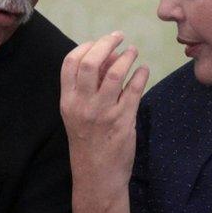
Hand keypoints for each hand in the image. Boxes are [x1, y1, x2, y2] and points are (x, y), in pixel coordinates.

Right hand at [60, 31, 148, 212]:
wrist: (97, 175)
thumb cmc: (87, 140)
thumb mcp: (77, 113)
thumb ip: (88, 86)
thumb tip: (106, 56)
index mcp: (68, 100)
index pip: (71, 63)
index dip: (86, 46)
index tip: (99, 42)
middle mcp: (83, 104)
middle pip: (91, 62)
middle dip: (106, 44)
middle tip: (118, 37)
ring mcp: (103, 112)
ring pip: (115, 73)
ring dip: (127, 57)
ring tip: (133, 52)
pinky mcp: (124, 120)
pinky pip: (135, 89)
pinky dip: (141, 75)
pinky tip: (143, 70)